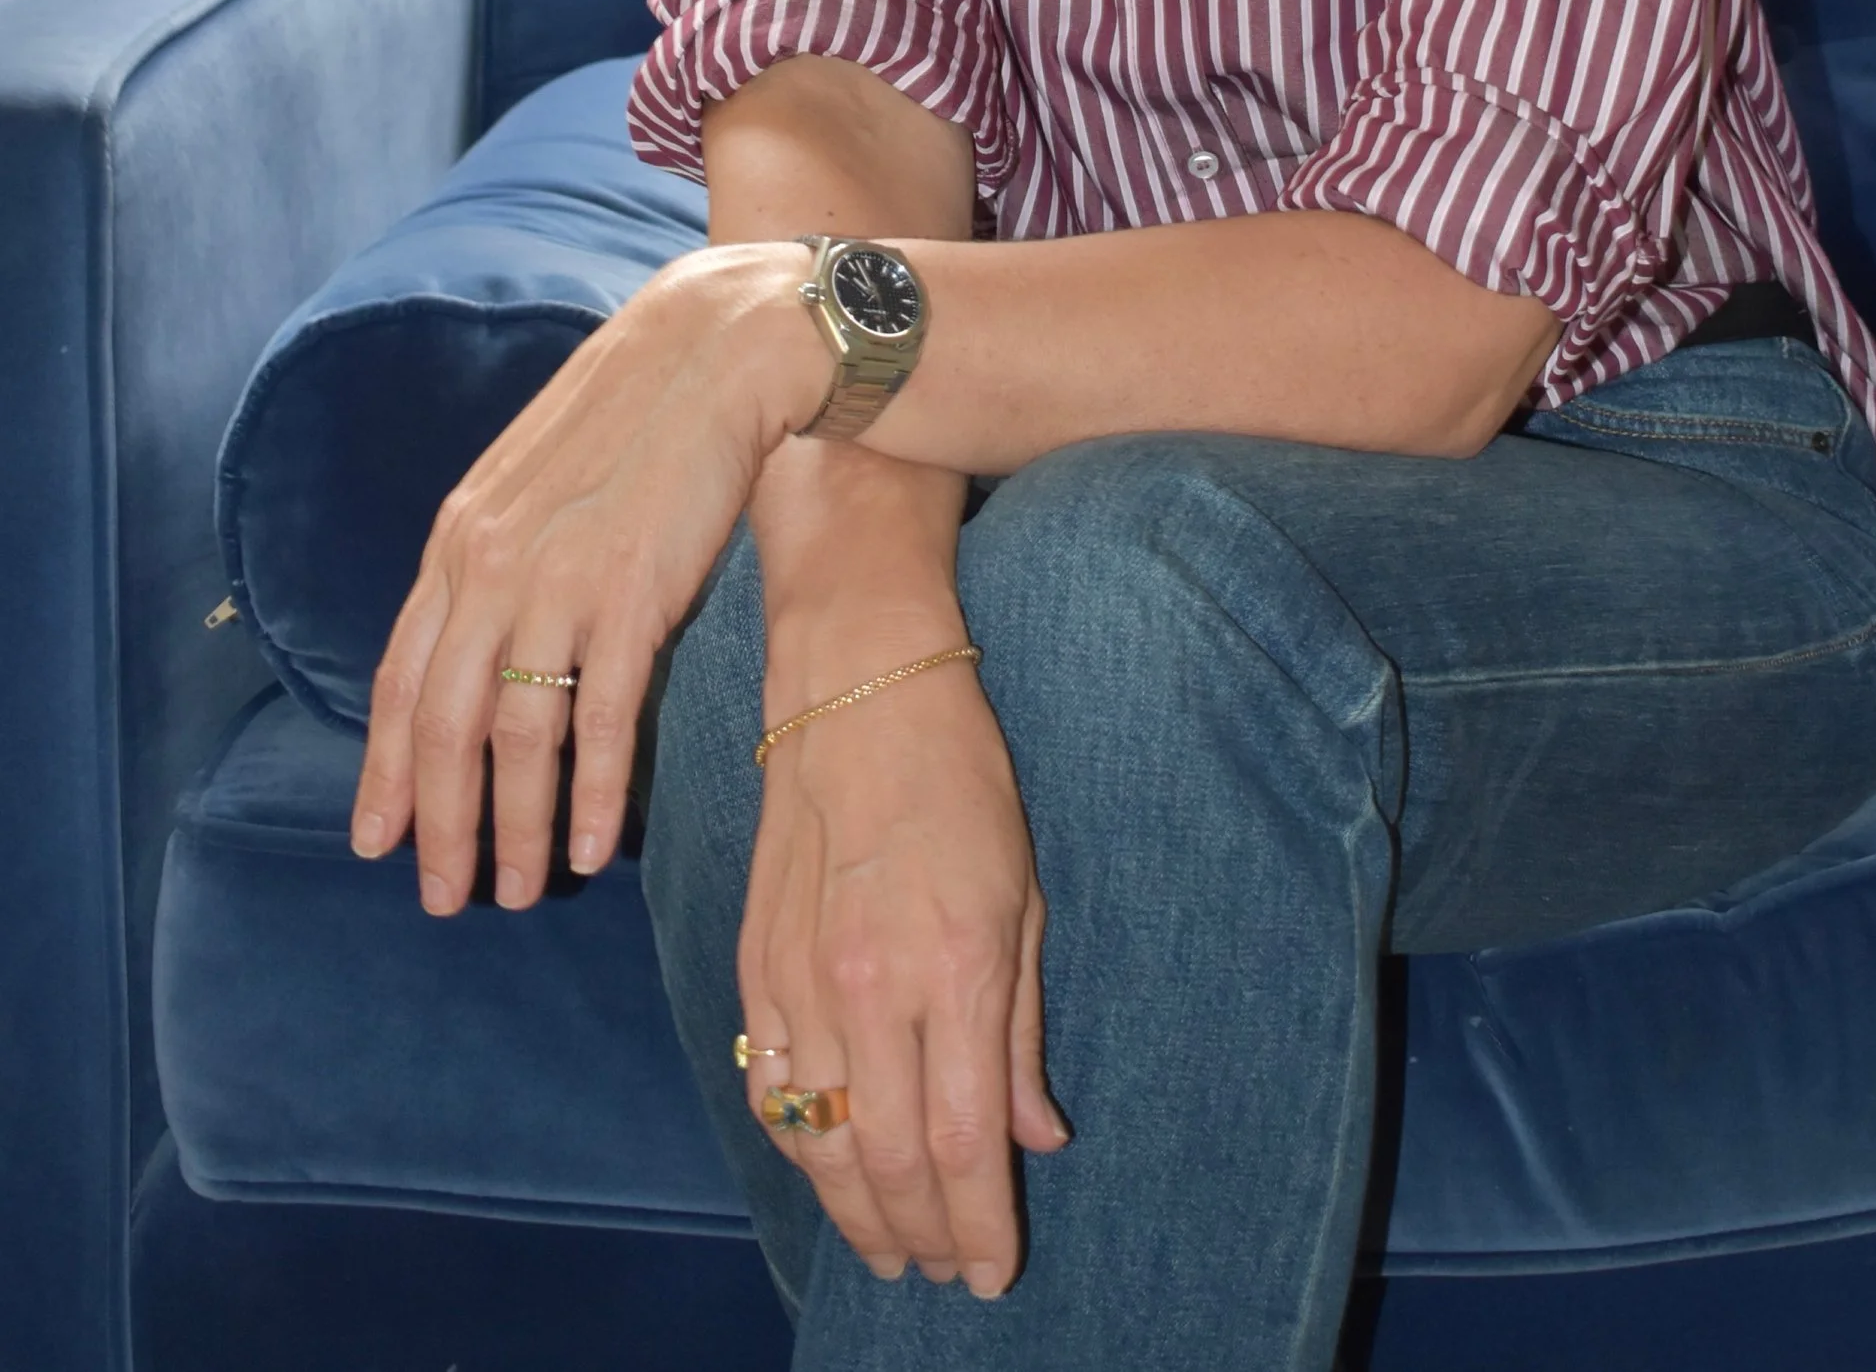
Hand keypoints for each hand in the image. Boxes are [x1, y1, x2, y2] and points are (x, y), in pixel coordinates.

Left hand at [351, 242, 822, 907]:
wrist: (715, 349)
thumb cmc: (634, 412)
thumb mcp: (533, 477)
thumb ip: (497, 552)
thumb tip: (481, 633)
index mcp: (459, 538)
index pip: (399, 678)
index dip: (384, 769)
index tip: (376, 840)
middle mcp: (491, 566)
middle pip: (443, 724)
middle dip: (438, 823)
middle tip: (442, 897)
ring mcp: (559, 582)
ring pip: (516, 736)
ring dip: (511, 827)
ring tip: (520, 891)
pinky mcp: (634, 595)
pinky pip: (600, 719)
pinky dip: (588, 795)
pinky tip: (588, 847)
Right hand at [738, 642, 1066, 1298]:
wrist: (856, 688)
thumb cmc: (961, 778)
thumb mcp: (1025, 895)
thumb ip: (1023, 1029)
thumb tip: (1036, 1136)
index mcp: (953, 967)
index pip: (962, 1139)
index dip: (978, 1223)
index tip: (993, 1274)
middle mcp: (868, 988)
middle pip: (884, 1160)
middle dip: (919, 1234)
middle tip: (943, 1271)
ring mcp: (798, 981)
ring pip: (815, 1142)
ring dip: (854, 1212)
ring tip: (890, 1249)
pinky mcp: (753, 966)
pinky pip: (768, 1090)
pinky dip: (799, 1150)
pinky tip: (828, 1171)